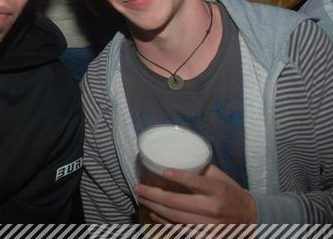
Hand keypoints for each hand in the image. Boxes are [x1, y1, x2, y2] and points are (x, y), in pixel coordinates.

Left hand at [135, 164, 256, 223]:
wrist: (249, 219)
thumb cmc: (230, 193)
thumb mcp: (221, 178)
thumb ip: (202, 169)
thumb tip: (178, 157)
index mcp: (217, 190)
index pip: (195, 183)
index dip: (178, 177)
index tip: (163, 172)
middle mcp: (213, 208)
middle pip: (176, 203)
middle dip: (153, 195)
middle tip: (138, 188)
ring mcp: (209, 226)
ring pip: (175, 218)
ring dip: (155, 208)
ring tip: (142, 199)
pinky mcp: (206, 237)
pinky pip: (181, 230)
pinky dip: (165, 222)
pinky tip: (154, 214)